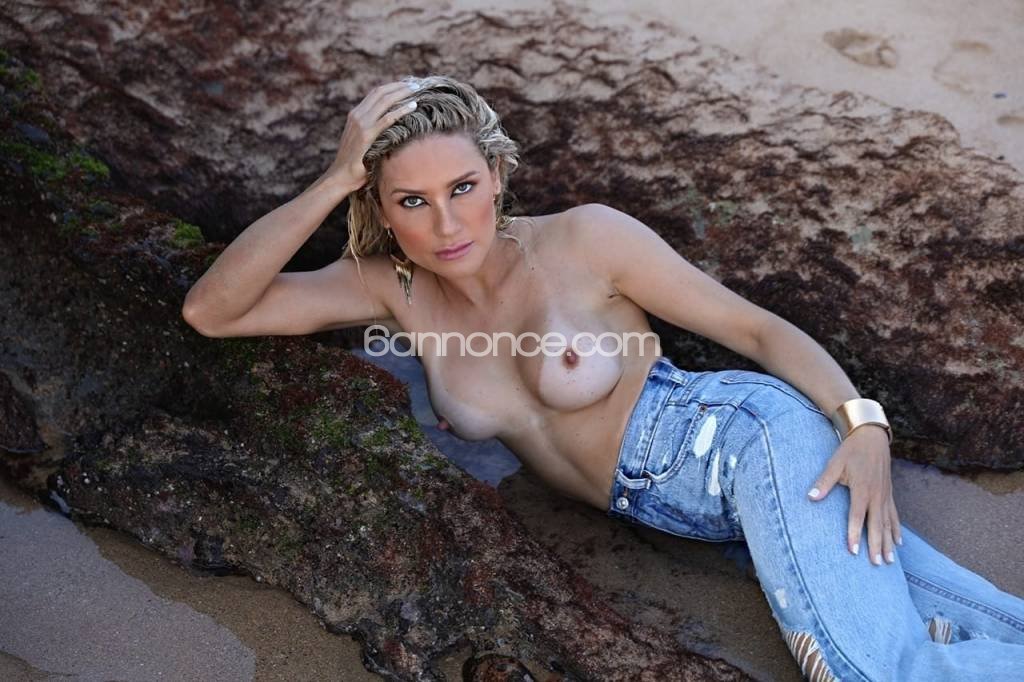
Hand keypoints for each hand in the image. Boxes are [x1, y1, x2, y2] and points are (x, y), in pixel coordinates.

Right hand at [324, 80, 419, 188]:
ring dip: (402, 93)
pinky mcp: (367, 135)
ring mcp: (361, 124)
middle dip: (399, 86)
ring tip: (417, 90)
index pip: (376, 93)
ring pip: (385, 101)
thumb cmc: (354, 163)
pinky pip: (387, 118)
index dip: (392, 87)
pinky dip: (401, 110)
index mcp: (355, 114)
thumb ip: (371, 131)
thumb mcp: (362, 141)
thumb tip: (388, 128)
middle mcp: (357, 115)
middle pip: (381, 92)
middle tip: (416, 84)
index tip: (406, 85)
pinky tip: (413, 106)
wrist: (341, 176)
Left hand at [807, 424, 900, 565]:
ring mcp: (885, 495)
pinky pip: (895, 516)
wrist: (871, 437)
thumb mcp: (835, 463)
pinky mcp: (889, 494)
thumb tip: (811, 497)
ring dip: (888, 543)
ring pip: (888, 524)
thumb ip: (824, 482)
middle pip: (876, 525)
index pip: (857, 516)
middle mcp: (876, 495)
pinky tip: (898, 543)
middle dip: (876, 545)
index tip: (853, 551)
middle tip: (875, 564)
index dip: (854, 534)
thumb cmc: (850, 451)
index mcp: (862, 489)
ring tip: (888, 561)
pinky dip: (896, 530)